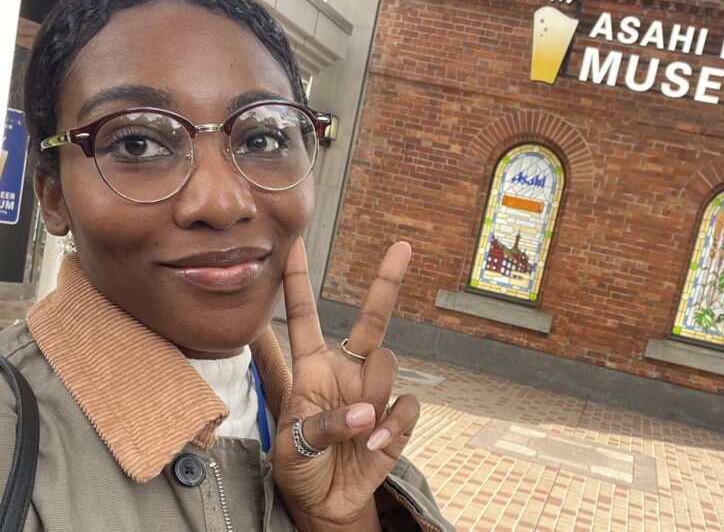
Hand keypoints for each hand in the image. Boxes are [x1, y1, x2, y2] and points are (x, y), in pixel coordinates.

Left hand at [272, 238, 419, 529]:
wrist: (325, 504)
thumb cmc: (299, 467)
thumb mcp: (292, 447)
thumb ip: (323, 424)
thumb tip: (368, 413)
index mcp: (312, 369)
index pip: (305, 318)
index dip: (297, 281)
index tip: (293, 244)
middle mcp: (348, 372)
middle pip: (372, 320)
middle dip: (387, 282)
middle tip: (402, 247)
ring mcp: (376, 393)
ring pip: (387, 366)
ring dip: (371, 397)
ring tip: (354, 435)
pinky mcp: (397, 419)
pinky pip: (406, 407)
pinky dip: (391, 428)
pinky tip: (373, 449)